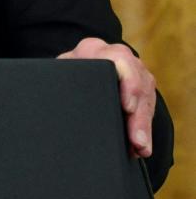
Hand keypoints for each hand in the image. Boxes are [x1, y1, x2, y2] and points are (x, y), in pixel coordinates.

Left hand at [58, 37, 155, 157]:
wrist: (74, 63)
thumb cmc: (63, 70)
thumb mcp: (60, 70)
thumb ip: (61, 78)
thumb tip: (52, 99)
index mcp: (94, 49)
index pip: (120, 61)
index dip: (127, 84)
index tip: (127, 107)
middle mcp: (119, 57)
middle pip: (137, 85)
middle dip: (138, 117)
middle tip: (136, 141)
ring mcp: (134, 70)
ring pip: (146, 99)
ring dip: (144, 127)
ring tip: (141, 149)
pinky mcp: (142, 86)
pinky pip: (147, 108)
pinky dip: (144, 129)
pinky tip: (141, 147)